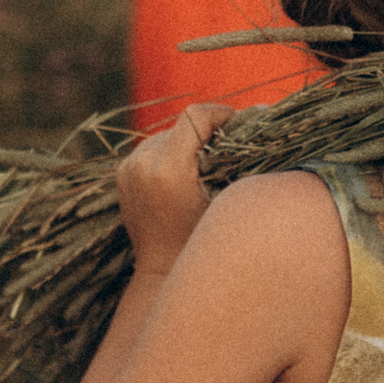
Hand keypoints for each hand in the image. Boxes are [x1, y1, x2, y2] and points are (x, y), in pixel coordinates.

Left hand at [117, 104, 234, 275]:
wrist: (163, 271)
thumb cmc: (205, 241)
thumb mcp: (228, 199)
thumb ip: (239, 158)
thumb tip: (260, 112)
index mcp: (167, 170)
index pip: (196, 117)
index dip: (222, 114)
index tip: (240, 123)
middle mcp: (142, 164)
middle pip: (182, 125)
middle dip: (208, 131)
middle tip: (231, 145)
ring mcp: (128, 168)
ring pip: (167, 135)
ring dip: (189, 142)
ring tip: (208, 162)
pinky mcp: (122, 173)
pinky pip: (153, 149)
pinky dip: (171, 153)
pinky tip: (186, 173)